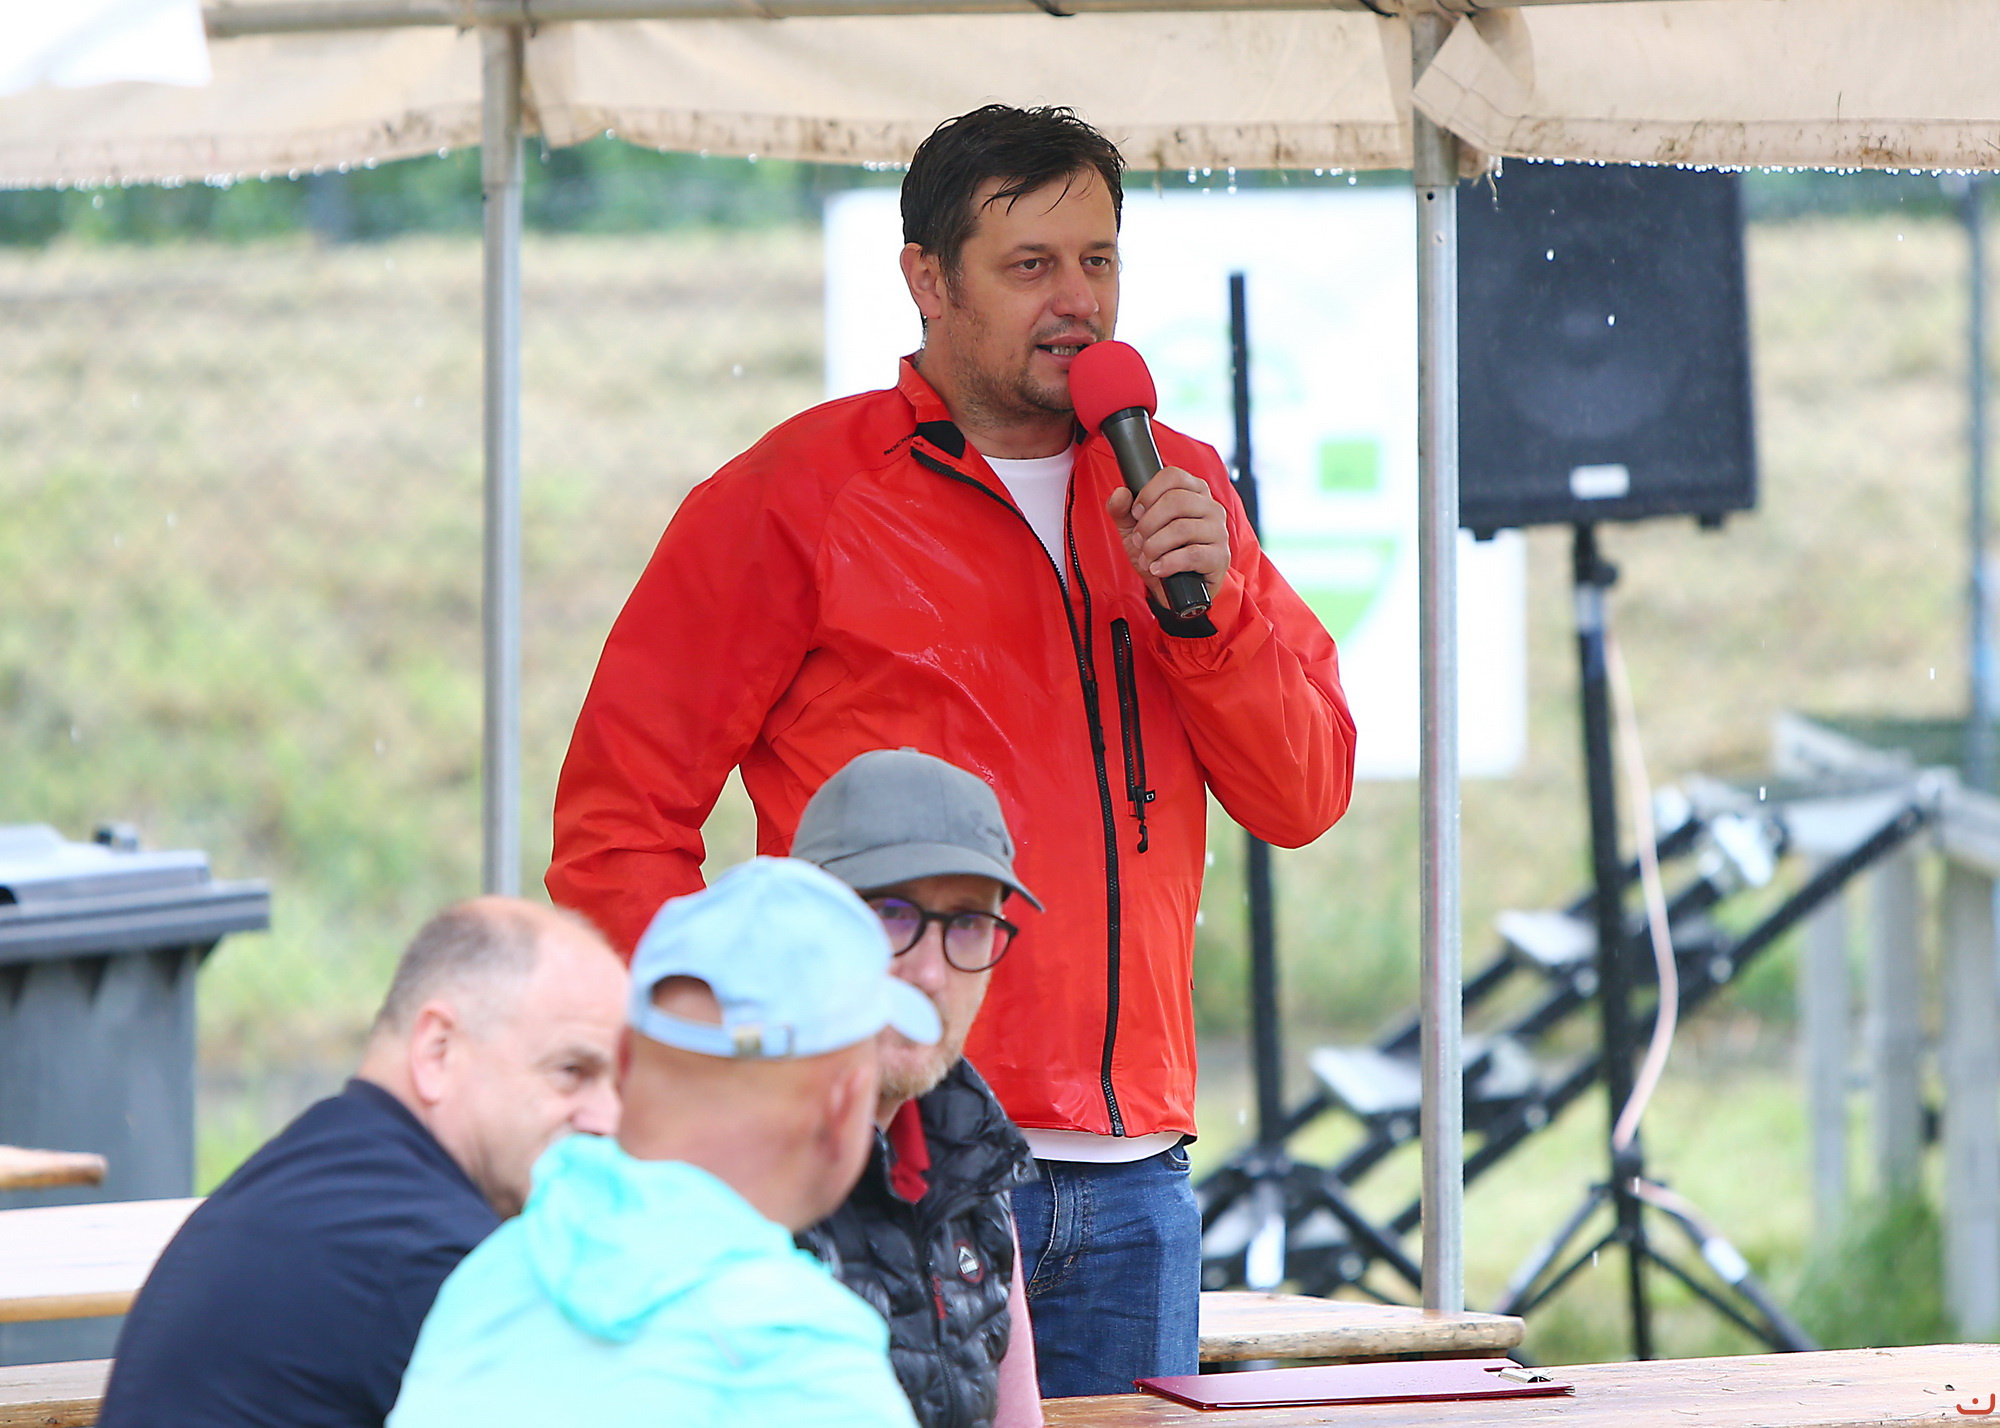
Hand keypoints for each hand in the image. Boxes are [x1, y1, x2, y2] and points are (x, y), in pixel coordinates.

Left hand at [1106, 466, 1229, 607]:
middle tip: (1138, 540)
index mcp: (1193, 491)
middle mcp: (1210, 507)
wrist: (1175, 590)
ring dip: (1155, 546)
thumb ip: (1122, 510)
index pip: (1173, 475)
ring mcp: (1218, 531)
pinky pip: (1192, 555)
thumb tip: (1120, 494)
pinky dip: (1168, 563)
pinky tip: (1158, 568)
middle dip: (1148, 524)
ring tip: (1147, 558)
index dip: (1149, 493)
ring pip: (1182, 528)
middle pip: (1176, 500)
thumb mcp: (1134, 530)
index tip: (1136, 513)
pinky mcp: (1220, 557)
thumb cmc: (1160, 552)